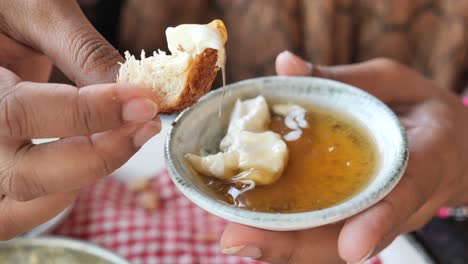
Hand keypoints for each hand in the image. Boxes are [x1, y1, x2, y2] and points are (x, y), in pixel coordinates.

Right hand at [0, 0, 160, 238]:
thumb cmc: (2, 7)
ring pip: (22, 210)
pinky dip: (62, 193)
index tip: (144, 102)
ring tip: (124, 141)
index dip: (92, 113)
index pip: (23, 115)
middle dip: (99, 156)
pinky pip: (22, 210)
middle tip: (145, 126)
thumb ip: (82, 53)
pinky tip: (92, 158)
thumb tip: (135, 95)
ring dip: (82, 182)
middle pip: (26, 176)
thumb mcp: (34, 15)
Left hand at [220, 51, 467, 262]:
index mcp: (425, 161)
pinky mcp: (360, 221)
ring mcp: (381, 219)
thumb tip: (285, 64)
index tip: (351, 248)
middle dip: (295, 246)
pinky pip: (325, 236)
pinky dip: (287, 238)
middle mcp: (402, 203)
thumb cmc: (421, 110)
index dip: (378, 222)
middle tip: (239, 240)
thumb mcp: (392, 82)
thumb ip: (341, 78)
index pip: (402, 195)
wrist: (452, 148)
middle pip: (351, 235)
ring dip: (284, 249)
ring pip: (333, 246)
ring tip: (236, 239)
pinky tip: (250, 229)